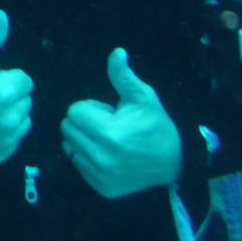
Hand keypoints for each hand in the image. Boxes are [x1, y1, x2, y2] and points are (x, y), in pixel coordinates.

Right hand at [0, 9, 32, 164]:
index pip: (25, 80)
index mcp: (5, 92)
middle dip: (10, 95)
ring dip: (10, 115)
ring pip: (22, 121)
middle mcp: (10, 119)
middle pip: (25, 101)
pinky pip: (13, 141)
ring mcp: (5, 140)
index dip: (8, 77)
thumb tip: (3, 15)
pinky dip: (4, 134)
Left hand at [60, 47, 181, 197]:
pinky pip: (78, 165)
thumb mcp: (142, 96)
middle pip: (68, 129)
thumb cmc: (155, 125)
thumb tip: (117, 52)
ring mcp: (100, 176)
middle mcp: (100, 158)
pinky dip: (87, 157)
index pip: (74, 112)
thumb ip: (122, 75)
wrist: (173, 162)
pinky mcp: (101, 188)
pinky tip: (108, 154)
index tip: (108, 112)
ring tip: (106, 139)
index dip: (90, 107)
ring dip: (83, 139)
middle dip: (84, 121)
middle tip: (107, 124)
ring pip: (69, 147)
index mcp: (108, 133)